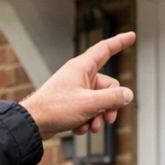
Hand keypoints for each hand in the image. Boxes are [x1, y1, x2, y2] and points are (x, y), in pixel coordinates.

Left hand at [20, 32, 136, 138]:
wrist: (33, 123)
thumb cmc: (54, 108)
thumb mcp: (89, 103)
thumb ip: (112, 98)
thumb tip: (127, 95)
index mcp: (82, 67)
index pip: (105, 49)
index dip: (120, 42)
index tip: (131, 36)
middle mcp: (79, 76)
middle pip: (108, 86)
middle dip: (108, 105)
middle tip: (106, 119)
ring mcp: (75, 89)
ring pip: (98, 101)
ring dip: (97, 116)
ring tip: (89, 126)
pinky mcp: (71, 103)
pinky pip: (88, 110)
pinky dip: (86, 120)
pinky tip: (78, 128)